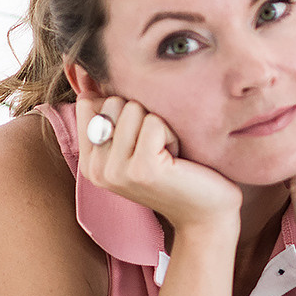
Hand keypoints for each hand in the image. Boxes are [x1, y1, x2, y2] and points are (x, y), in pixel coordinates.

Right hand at [75, 90, 240, 231]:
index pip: (90, 103)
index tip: (140, 138)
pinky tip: (177, 159)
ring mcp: (116, 171)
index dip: (124, 108)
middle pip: (114, 102)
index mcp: (90, 161)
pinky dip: (172, 133)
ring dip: (161, 125)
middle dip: (145, 116)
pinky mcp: (143, 169)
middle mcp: (96, 168)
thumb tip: (89, 82)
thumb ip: (112, 118)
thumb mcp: (136, 144)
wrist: (206, 212)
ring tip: (168, 154)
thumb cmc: (177, 172)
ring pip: (134, 109)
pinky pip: (155, 122)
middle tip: (158, 148)